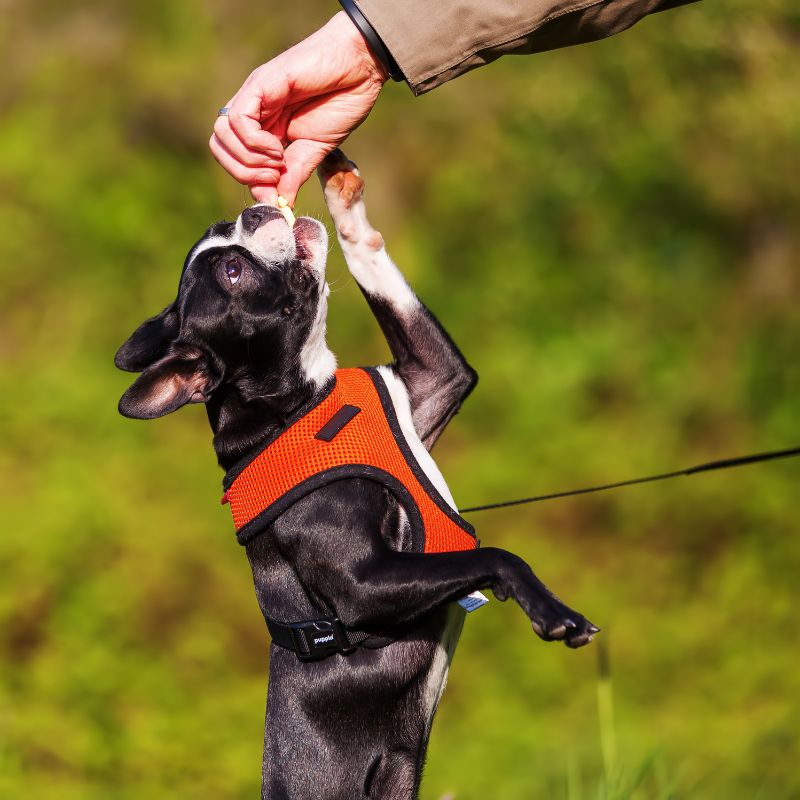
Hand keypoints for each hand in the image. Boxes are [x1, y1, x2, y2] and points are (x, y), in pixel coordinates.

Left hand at [210, 12, 387, 204]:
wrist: (360, 69)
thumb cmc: (340, 103)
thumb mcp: (314, 151)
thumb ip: (294, 176)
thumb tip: (279, 206)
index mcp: (262, 127)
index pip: (232, 159)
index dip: (249, 181)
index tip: (277, 191)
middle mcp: (252, 111)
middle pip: (219, 147)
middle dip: (244, 173)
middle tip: (275, 176)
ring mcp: (254, 97)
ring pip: (222, 135)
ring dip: (249, 159)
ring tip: (278, 160)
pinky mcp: (261, 84)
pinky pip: (238, 120)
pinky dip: (255, 143)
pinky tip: (278, 147)